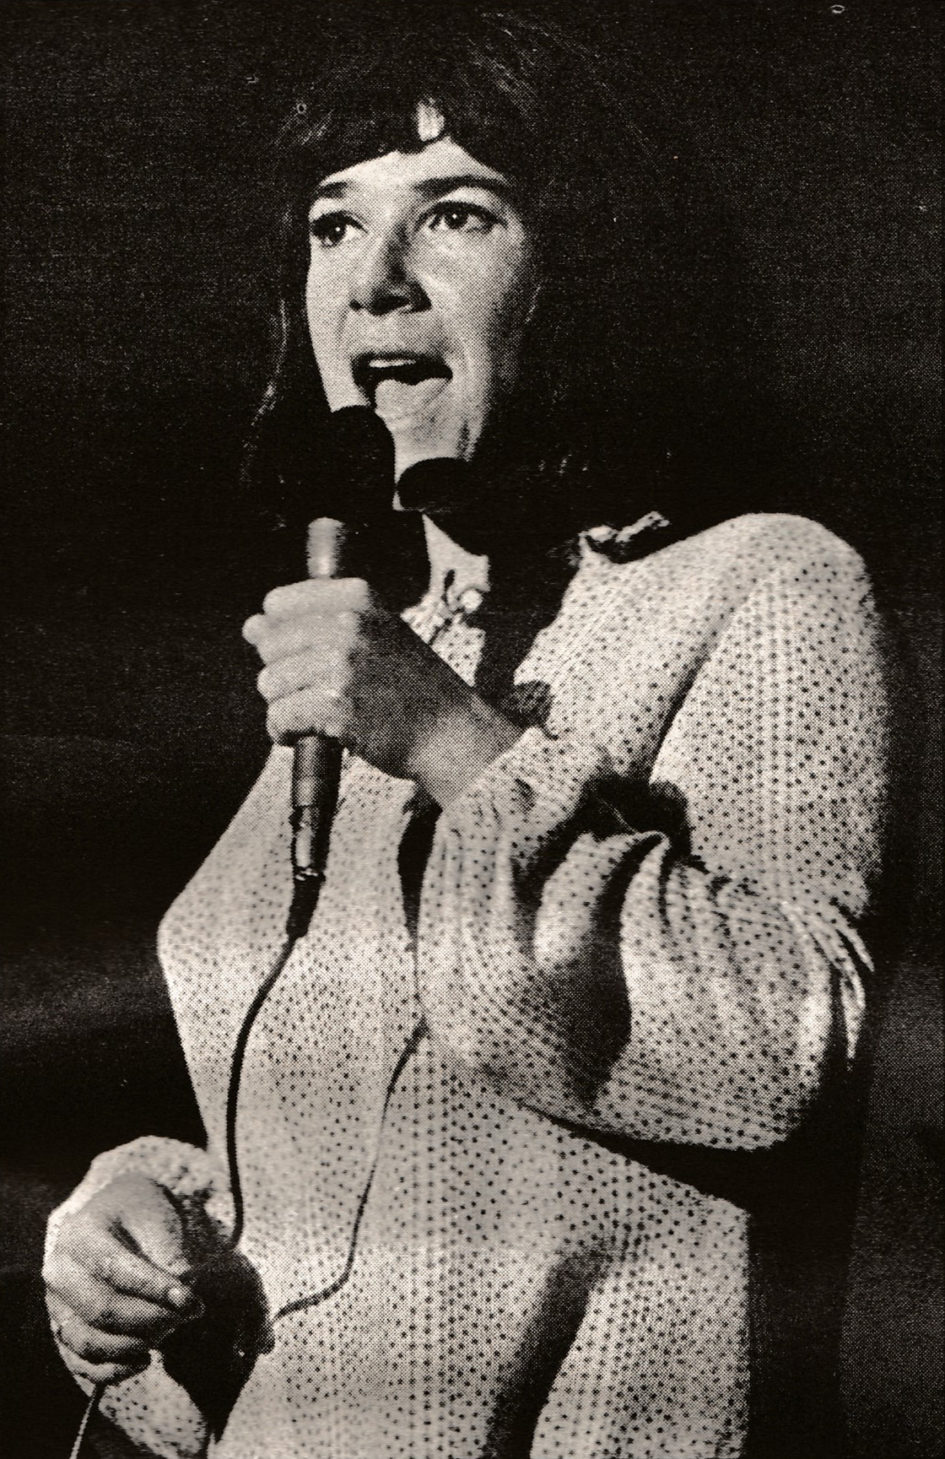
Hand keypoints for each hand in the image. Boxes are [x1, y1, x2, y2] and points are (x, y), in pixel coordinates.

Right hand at [44, 1174, 203, 1385]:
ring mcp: (56, 1305)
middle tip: (185, 1317)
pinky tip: (144, 1360)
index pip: (115, 1270)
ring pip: (89, 1342)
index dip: (156, 1290)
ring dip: (135, 1345)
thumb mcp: (159, 1218)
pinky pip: (81, 1363)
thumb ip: (170, 1254)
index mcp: (81, 1235)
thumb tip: (182, 1295)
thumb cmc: (142, 1216)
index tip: (192, 1302)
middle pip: (102, 1310)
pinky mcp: (62, 1331)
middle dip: (151, 1320)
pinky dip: (113, 1371)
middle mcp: (60, 1272)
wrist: (117, 1218)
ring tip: (169, 1332)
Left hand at [243, 578, 519, 804]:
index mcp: (358, 599)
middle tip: (319, 692)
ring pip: (270, 684)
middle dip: (285, 675)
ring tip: (317, 715)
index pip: (278, 604)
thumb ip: (317, 623)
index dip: (281, 635)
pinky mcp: (335, 708)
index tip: (304, 656)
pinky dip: (286, 732)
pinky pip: (279, 718)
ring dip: (286, 706)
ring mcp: (342, 666)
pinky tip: (310, 735)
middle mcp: (349, 626)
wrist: (450, 732)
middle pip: (270, 646)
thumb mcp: (378, 633)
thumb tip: (251, 626)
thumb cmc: (411, 686)